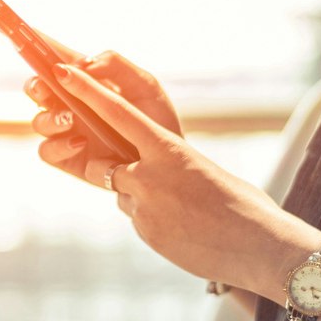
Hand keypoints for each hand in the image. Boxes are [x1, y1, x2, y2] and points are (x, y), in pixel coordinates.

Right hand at [23, 37, 183, 176]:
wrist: (165, 162)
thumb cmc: (155, 120)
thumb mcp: (145, 86)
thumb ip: (116, 66)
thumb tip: (82, 63)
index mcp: (86, 81)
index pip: (56, 58)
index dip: (37, 44)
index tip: (25, 32)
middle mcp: (70, 104)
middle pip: (36, 89)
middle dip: (35, 85)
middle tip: (46, 86)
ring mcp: (66, 132)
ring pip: (39, 120)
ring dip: (50, 118)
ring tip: (70, 119)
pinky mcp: (67, 158)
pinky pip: (47, 151)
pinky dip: (59, 145)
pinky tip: (80, 142)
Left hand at [42, 60, 314, 294]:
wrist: (258, 247)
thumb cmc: (242, 204)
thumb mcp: (204, 171)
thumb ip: (172, 165)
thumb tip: (155, 170)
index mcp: (169, 149)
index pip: (118, 114)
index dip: (87, 92)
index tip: (62, 73)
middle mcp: (150, 176)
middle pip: (105, 167)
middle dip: (111, 169)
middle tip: (139, 176)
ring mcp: (145, 207)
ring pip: (123, 196)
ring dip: (141, 199)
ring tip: (180, 209)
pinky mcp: (146, 233)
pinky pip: (137, 219)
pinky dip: (154, 220)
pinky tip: (183, 229)